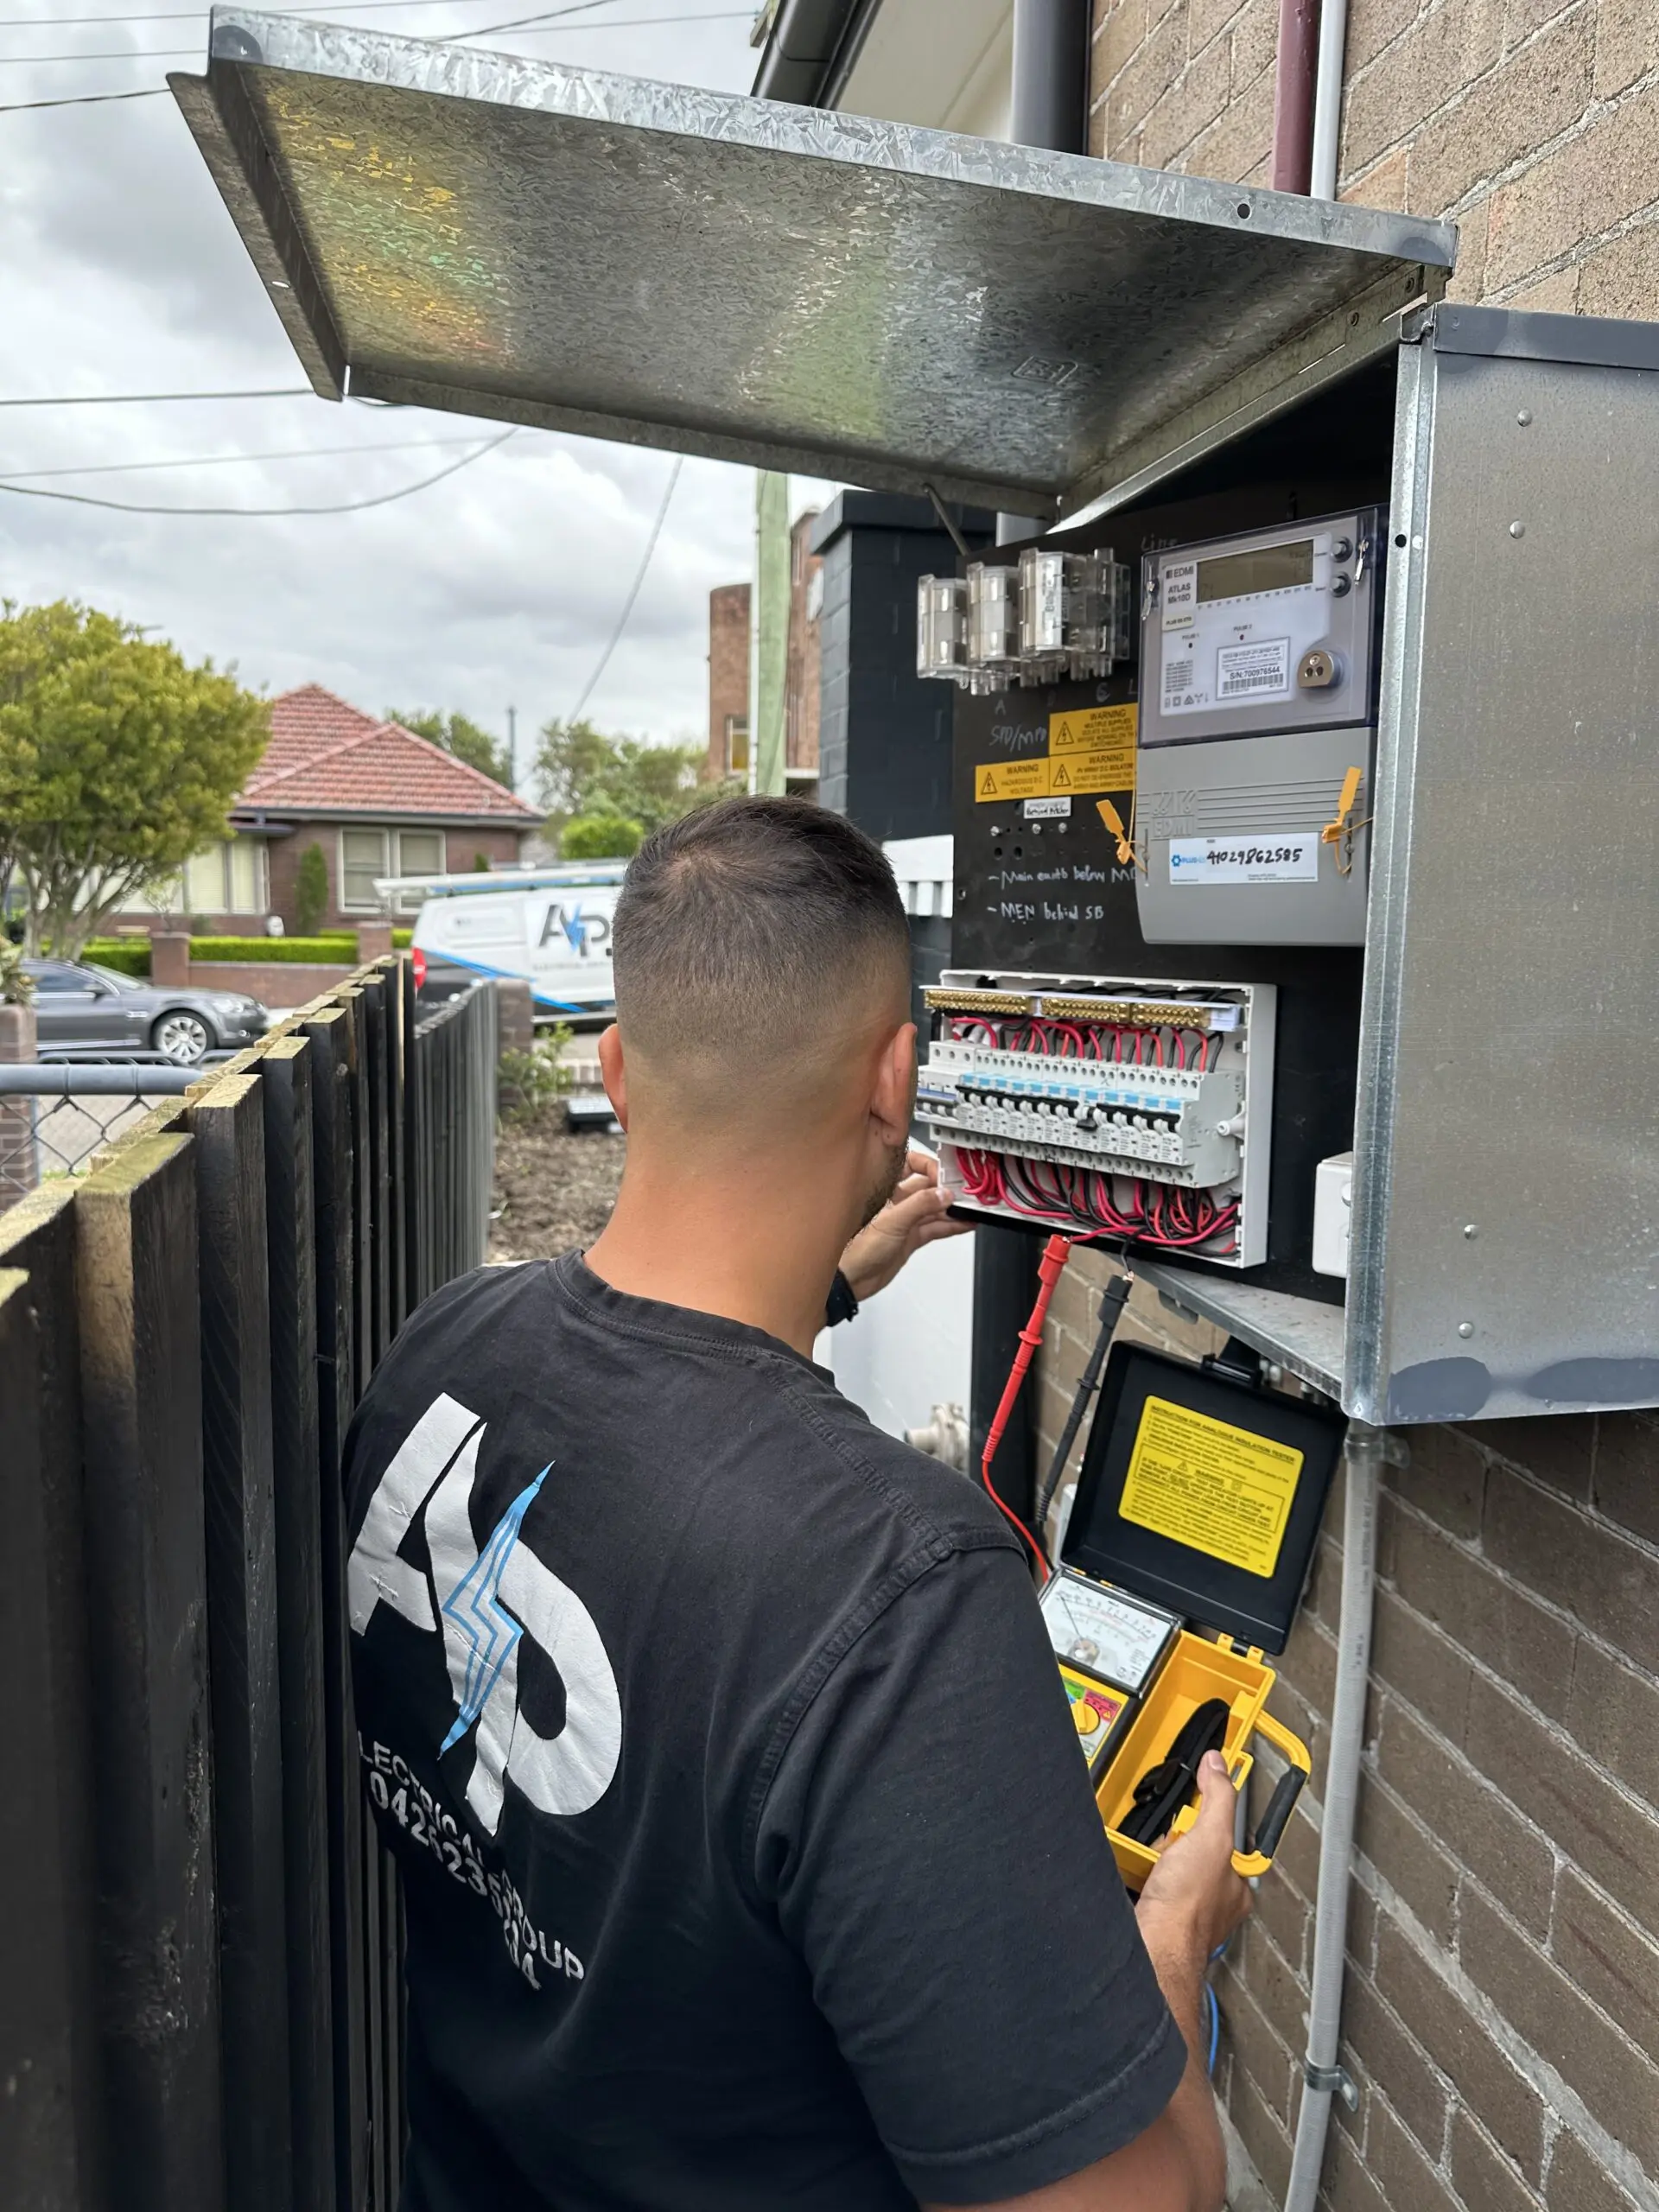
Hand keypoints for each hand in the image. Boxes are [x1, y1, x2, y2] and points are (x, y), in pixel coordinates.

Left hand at [838, 1147, 972, 1303]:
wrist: (851, 1280)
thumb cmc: (856, 1249)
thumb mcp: (892, 1222)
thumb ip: (919, 1205)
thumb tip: (943, 1194)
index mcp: (885, 1189)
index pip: (911, 1164)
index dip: (929, 1166)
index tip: (945, 1176)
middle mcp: (896, 1201)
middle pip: (927, 1187)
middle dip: (947, 1188)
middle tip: (965, 1192)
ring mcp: (905, 1220)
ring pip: (934, 1208)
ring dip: (952, 1208)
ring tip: (971, 1208)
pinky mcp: (911, 1238)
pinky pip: (935, 1226)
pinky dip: (951, 1225)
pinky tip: (965, 1223)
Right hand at [1134, 1752, 1252, 1962]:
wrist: (1152, 1946)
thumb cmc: (1188, 1908)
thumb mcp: (1211, 1838)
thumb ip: (1218, 1798)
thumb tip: (1218, 1765)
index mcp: (1235, 1887)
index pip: (1225, 1841)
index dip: (1205, 1824)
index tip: (1192, 1815)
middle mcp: (1214, 1903)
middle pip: (1192, 1853)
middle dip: (1175, 1845)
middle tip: (1170, 1849)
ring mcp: (1185, 1912)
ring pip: (1168, 1869)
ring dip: (1155, 1860)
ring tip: (1152, 1863)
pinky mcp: (1158, 1917)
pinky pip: (1147, 1885)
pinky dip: (1139, 1876)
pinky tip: (1137, 1876)